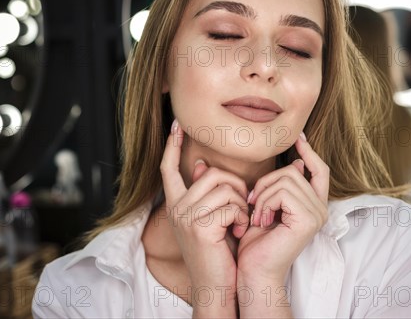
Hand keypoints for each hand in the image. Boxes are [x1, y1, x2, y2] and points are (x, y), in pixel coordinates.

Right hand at [160, 120, 250, 314]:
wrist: (216, 286)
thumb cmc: (218, 251)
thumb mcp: (211, 218)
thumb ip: (205, 192)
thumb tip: (199, 165)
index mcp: (176, 204)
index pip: (168, 168)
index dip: (171, 145)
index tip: (176, 124)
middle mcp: (176, 208)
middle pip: (209, 172)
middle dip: (235, 185)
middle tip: (242, 207)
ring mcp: (186, 216)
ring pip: (224, 186)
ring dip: (241, 203)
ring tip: (241, 222)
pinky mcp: (200, 226)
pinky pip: (231, 204)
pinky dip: (243, 217)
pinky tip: (240, 231)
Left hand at [236, 134, 329, 284]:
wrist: (252, 270)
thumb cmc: (255, 240)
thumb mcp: (266, 204)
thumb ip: (280, 185)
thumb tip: (297, 162)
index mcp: (313, 205)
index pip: (320, 170)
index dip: (309, 152)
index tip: (297, 139)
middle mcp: (321, 209)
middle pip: (294, 171)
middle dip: (266, 182)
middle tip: (252, 203)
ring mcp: (317, 215)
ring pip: (286, 179)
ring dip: (263, 195)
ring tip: (256, 215)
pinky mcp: (308, 219)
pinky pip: (282, 192)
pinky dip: (265, 203)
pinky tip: (260, 221)